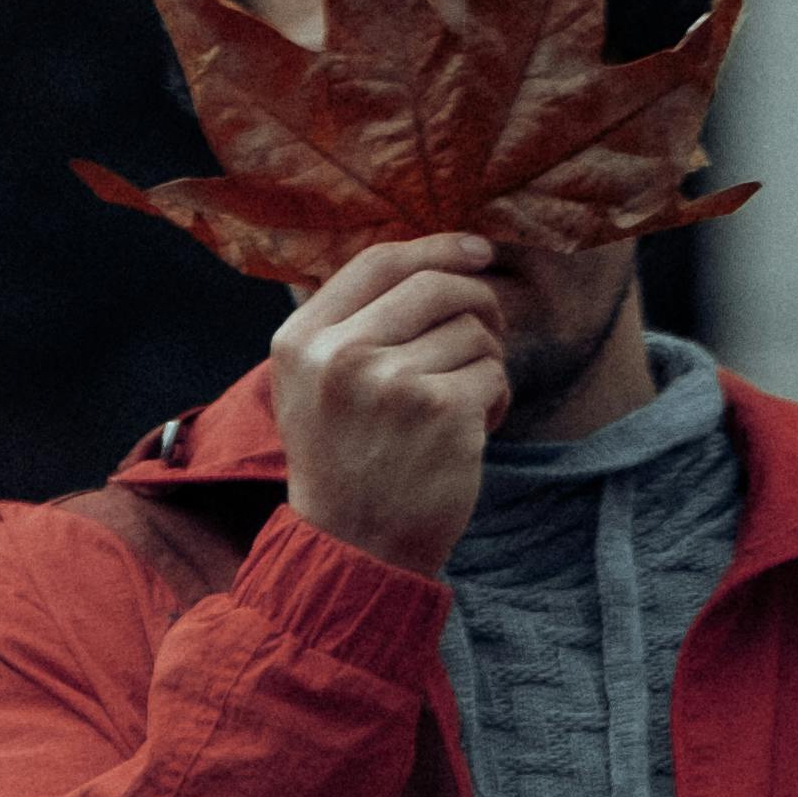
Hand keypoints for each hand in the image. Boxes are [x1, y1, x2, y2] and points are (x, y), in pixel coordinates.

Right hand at [269, 230, 507, 573]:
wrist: (354, 550)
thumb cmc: (344, 464)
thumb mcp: (312, 387)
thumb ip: (346, 325)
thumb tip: (423, 259)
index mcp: (301, 341)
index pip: (380, 261)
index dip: (437, 246)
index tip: (478, 252)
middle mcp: (341, 355)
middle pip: (436, 286)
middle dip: (477, 303)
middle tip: (487, 335)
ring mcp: (392, 383)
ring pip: (472, 331)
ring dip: (483, 364)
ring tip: (460, 407)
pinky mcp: (441, 413)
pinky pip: (493, 373)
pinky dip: (496, 400)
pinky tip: (471, 431)